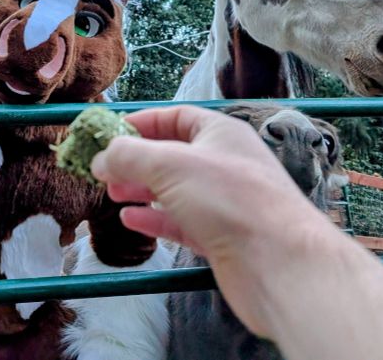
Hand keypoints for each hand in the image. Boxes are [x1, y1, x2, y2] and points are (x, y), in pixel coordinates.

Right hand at [90, 104, 329, 336]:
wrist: (281, 264)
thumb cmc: (232, 201)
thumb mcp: (170, 164)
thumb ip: (128, 156)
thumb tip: (100, 157)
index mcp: (220, 134)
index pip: (174, 118)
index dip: (140, 123)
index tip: (108, 134)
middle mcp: (225, 165)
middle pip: (171, 155)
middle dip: (135, 161)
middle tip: (104, 170)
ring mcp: (224, 203)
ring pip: (174, 190)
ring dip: (141, 190)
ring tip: (113, 194)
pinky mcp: (222, 237)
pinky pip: (181, 222)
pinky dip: (154, 219)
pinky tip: (131, 219)